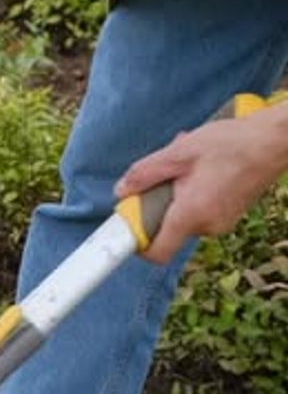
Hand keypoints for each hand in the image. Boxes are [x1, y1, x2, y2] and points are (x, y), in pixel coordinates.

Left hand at [114, 103, 287, 263]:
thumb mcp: (180, 152)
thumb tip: (122, 191)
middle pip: (168, 228)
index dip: (139, 244)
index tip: (131, 224)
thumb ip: (146, 173)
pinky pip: (200, 211)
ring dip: (178, 193)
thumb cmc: (232, 143)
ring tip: (190, 162)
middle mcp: (207, 226)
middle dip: (160, 202)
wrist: (275, 142)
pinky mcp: (229, 216)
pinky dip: (194, 193)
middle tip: (167, 171)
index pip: (157, 252)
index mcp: (191, 214)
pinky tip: (204, 167)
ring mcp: (221, 223)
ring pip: (184, 216)